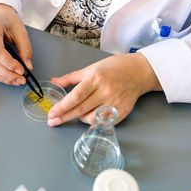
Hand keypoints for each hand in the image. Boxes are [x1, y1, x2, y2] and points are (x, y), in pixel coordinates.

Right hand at [0, 3, 32, 84]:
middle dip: (8, 74)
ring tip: (17, 80)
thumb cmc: (8, 20)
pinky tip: (9, 78)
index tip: (21, 70)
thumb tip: (28, 66)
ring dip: (4, 78)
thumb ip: (25, 49)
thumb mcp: (21, 31)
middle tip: (21, 79)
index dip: (9, 64)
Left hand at [47, 52, 161, 125]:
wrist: (139, 72)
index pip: (75, 97)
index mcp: (96, 78)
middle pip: (80, 109)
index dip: (62, 107)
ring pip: (91, 118)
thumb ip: (71, 78)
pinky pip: (102, 122)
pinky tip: (90, 115)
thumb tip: (54, 81)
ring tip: (79, 112)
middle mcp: (105, 91)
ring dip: (80, 118)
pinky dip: (93, 120)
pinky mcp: (121, 111)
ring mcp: (114, 103)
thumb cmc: (114, 68)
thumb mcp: (91, 68)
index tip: (52, 113)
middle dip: (64, 117)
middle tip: (52, 121)